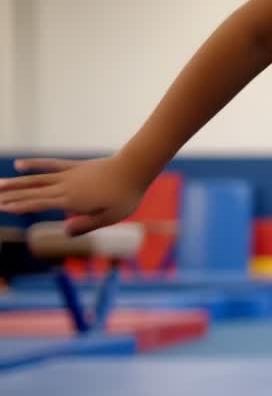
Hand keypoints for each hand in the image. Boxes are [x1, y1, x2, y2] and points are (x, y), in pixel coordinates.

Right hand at [0, 157, 148, 234]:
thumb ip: (86, 225)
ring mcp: (69, 175)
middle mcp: (65, 187)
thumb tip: (64, 231)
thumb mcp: (110, 218)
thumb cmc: (125, 196)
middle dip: (11, 196)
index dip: (19, 206)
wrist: (135, 169)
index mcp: (71, 201)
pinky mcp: (75, 166)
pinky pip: (50, 165)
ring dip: (16, 182)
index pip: (39, 204)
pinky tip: (20, 164)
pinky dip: (35, 164)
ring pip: (36, 179)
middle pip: (33, 192)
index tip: (2, 207)